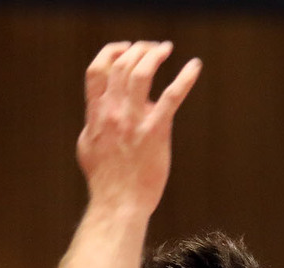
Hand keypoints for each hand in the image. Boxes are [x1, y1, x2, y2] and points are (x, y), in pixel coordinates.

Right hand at [77, 40, 201, 214]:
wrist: (119, 203)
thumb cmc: (106, 180)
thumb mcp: (88, 146)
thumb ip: (94, 122)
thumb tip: (101, 108)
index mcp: (96, 114)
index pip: (97, 70)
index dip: (111, 52)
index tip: (125, 48)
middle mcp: (112, 112)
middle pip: (122, 64)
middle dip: (138, 50)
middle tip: (153, 49)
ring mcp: (133, 121)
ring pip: (142, 73)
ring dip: (154, 55)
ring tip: (166, 49)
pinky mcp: (155, 131)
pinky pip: (172, 96)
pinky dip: (185, 77)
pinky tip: (195, 66)